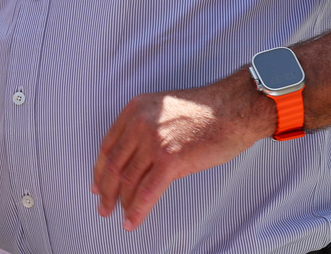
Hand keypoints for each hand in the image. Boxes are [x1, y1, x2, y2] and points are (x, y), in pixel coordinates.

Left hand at [91, 73, 272, 229]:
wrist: (234, 109)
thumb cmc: (207, 111)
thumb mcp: (165, 112)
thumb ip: (147, 132)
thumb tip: (139, 164)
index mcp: (135, 109)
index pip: (108, 145)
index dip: (99, 169)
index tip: (97, 183)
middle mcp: (139, 123)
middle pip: (113, 164)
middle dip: (105, 190)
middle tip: (103, 205)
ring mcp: (153, 141)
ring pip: (128, 180)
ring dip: (120, 202)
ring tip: (118, 215)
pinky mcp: (169, 159)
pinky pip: (147, 191)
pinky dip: (137, 210)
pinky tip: (132, 221)